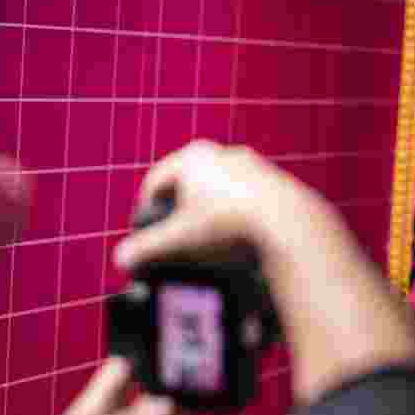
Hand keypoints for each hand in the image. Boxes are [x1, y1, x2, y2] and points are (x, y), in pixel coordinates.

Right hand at [113, 140, 329, 271]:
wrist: (292, 229)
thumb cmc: (230, 228)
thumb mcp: (180, 242)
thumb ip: (147, 249)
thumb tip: (122, 260)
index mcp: (194, 158)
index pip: (156, 183)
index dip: (146, 211)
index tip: (146, 235)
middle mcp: (226, 155)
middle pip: (191, 188)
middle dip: (182, 216)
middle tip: (178, 243)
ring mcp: (256, 168)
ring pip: (223, 194)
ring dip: (213, 217)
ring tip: (211, 247)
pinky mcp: (281, 186)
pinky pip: (252, 204)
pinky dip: (242, 221)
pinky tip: (243, 243)